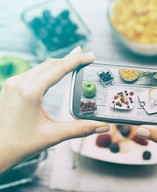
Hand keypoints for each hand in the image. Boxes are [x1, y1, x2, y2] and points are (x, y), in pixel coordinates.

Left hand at [0, 48, 109, 172]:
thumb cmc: (19, 144)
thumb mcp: (53, 135)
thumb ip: (81, 129)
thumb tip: (102, 126)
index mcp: (30, 91)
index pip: (59, 68)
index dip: (77, 60)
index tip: (91, 56)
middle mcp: (20, 83)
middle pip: (51, 63)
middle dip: (71, 58)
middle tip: (87, 55)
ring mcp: (14, 84)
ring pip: (42, 66)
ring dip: (60, 63)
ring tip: (75, 60)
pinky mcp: (12, 87)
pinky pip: (34, 72)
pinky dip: (49, 69)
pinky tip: (56, 71)